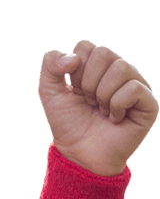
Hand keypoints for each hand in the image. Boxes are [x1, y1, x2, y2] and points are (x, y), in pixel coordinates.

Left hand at [38, 40, 156, 175]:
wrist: (79, 153)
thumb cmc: (67, 123)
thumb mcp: (49, 92)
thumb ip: (50, 66)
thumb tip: (73, 57)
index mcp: (97, 66)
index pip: (86, 46)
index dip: (74, 71)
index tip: (74, 91)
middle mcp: (120, 71)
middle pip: (104, 53)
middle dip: (87, 82)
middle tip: (89, 102)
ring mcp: (137, 85)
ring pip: (121, 68)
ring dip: (101, 95)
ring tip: (101, 110)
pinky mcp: (149, 103)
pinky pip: (133, 89)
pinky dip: (116, 106)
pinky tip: (114, 119)